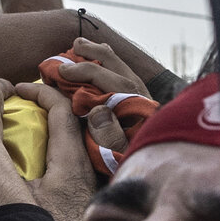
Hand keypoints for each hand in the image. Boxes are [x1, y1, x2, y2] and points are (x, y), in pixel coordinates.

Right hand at [14, 79, 96, 220]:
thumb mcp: (18, 201)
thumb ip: (4, 170)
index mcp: (69, 160)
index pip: (61, 109)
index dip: (39, 92)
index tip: (17, 89)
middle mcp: (83, 165)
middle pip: (70, 119)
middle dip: (46, 103)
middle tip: (20, 99)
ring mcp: (85, 179)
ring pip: (71, 137)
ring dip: (50, 122)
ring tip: (25, 119)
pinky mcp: (82, 192)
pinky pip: (71, 154)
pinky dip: (53, 142)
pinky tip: (35, 151)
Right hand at [47, 37, 147, 160]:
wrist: (156, 175)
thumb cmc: (129, 169)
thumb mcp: (118, 159)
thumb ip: (109, 137)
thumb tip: (99, 110)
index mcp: (136, 113)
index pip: (112, 83)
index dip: (86, 72)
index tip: (63, 71)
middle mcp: (143, 103)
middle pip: (120, 70)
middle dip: (96, 55)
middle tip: (73, 46)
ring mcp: (145, 104)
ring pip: (125, 71)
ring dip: (103, 56)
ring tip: (82, 45)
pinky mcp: (143, 107)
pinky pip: (126, 78)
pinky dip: (111, 66)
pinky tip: (99, 62)